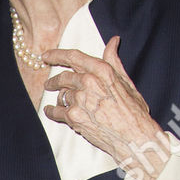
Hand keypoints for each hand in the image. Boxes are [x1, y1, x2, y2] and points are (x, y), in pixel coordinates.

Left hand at [42, 35, 170, 179]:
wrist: (133, 137)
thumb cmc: (134, 111)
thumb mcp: (126, 81)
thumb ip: (114, 61)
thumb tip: (113, 41)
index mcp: (101, 70)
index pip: (73, 56)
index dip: (56, 55)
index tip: (46, 56)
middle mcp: (88, 81)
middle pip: (63, 77)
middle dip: (53, 81)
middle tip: (49, 84)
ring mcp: (79, 99)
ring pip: (61, 95)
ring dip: (60, 99)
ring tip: (61, 103)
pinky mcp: (73, 116)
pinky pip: (55, 111)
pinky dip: (51, 111)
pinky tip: (51, 111)